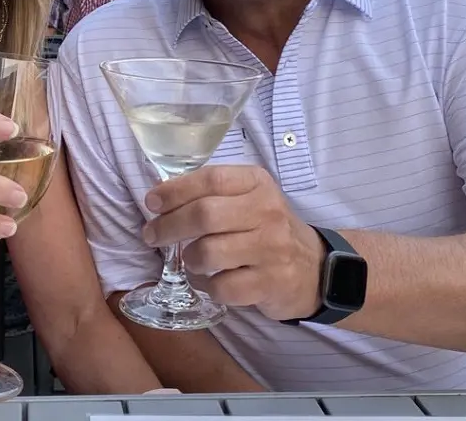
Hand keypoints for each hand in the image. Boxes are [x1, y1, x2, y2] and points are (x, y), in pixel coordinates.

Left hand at [142, 165, 324, 320]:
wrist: (313, 267)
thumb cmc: (267, 227)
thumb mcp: (247, 197)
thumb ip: (211, 192)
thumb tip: (160, 195)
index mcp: (256, 183)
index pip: (211, 179)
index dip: (175, 190)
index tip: (152, 202)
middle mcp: (266, 211)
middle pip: (205, 215)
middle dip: (169, 226)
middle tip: (152, 234)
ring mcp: (270, 248)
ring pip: (209, 252)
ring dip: (189, 258)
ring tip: (190, 259)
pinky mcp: (270, 283)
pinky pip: (222, 287)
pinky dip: (207, 286)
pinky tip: (210, 281)